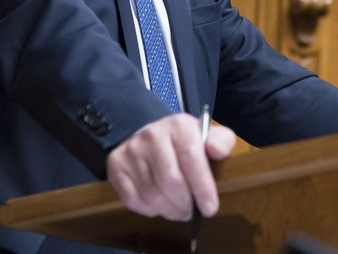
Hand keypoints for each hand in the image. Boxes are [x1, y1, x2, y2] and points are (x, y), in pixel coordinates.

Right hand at [106, 113, 236, 220]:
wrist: (151, 136)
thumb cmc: (185, 142)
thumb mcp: (207, 136)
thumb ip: (221, 141)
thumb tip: (217, 150)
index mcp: (179, 126)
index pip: (190, 158)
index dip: (202, 187)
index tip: (210, 207)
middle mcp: (152, 135)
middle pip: (170, 181)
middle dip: (186, 204)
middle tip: (192, 211)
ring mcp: (132, 150)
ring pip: (153, 195)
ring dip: (170, 210)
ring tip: (179, 209)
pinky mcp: (116, 166)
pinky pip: (134, 201)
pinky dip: (150, 210)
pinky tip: (160, 204)